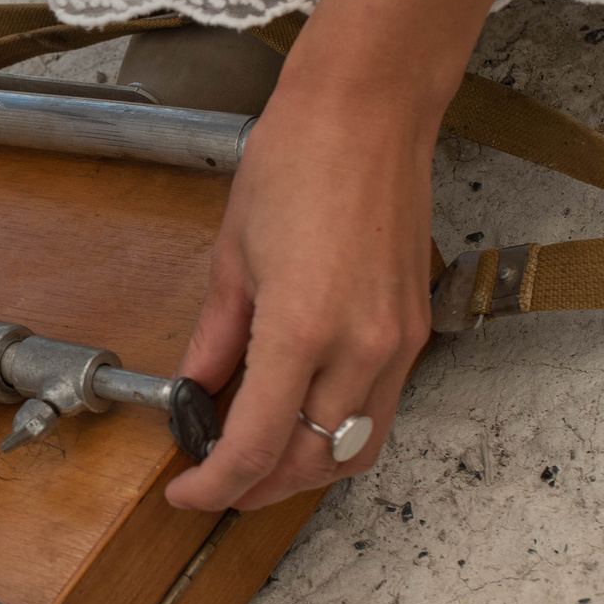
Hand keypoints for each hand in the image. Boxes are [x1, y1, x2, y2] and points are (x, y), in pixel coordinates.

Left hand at [164, 75, 434, 511]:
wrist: (368, 112)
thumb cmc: (296, 161)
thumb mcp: (231, 257)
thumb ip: (215, 340)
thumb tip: (195, 393)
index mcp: (301, 331)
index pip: (256, 447)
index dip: (215, 485)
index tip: (187, 492)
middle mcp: (360, 348)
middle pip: (311, 463)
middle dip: (258, 487)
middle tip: (216, 481)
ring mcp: (397, 343)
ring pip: (355, 450)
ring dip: (305, 470)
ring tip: (259, 460)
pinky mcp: (416, 329)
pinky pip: (380, 412)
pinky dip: (339, 432)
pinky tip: (302, 415)